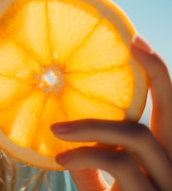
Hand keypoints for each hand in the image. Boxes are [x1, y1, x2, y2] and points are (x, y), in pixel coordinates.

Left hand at [51, 35, 171, 189]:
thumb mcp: (101, 187)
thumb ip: (90, 163)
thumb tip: (61, 130)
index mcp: (163, 158)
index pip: (168, 111)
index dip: (158, 76)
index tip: (137, 41)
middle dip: (157, 73)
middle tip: (134, 41)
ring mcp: (167, 182)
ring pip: (138, 136)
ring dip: (92, 127)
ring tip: (57, 129)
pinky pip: (119, 163)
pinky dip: (87, 155)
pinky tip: (62, 161)